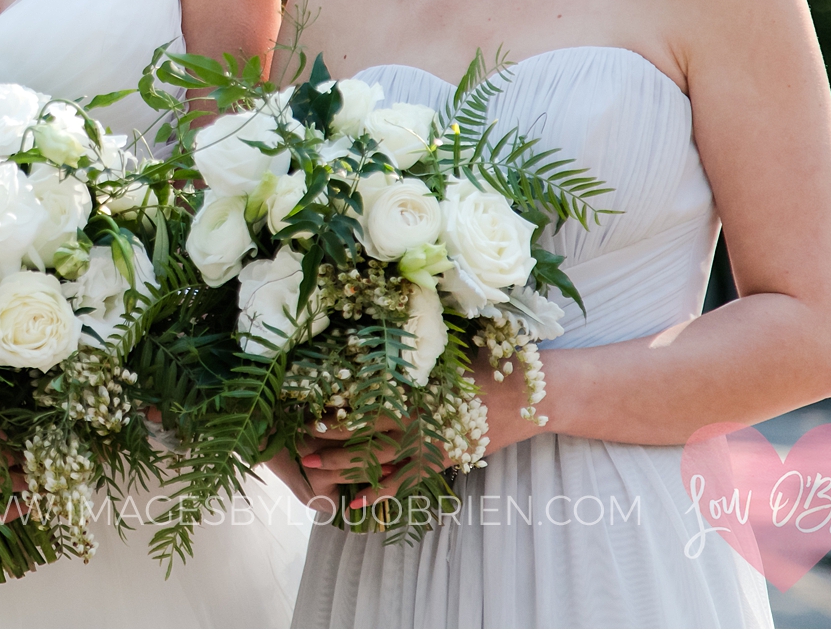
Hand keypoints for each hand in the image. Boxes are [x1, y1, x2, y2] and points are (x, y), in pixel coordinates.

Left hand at [292, 351, 546, 509]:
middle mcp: (419, 414)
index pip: (365, 396)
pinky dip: (380, 493)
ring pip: (377, 458)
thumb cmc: (492, 359)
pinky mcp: (445, 458)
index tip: (302, 407)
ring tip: (310, 471)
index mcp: (416, 383)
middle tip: (293, 445)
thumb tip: (375, 324)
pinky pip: (406, 480)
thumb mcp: (450, 347)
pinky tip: (354, 504)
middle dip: (327, 439)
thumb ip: (415, 346)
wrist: (536, 394)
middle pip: (363, 430)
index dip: (333, 404)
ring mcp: (431, 440)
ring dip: (343, 466)